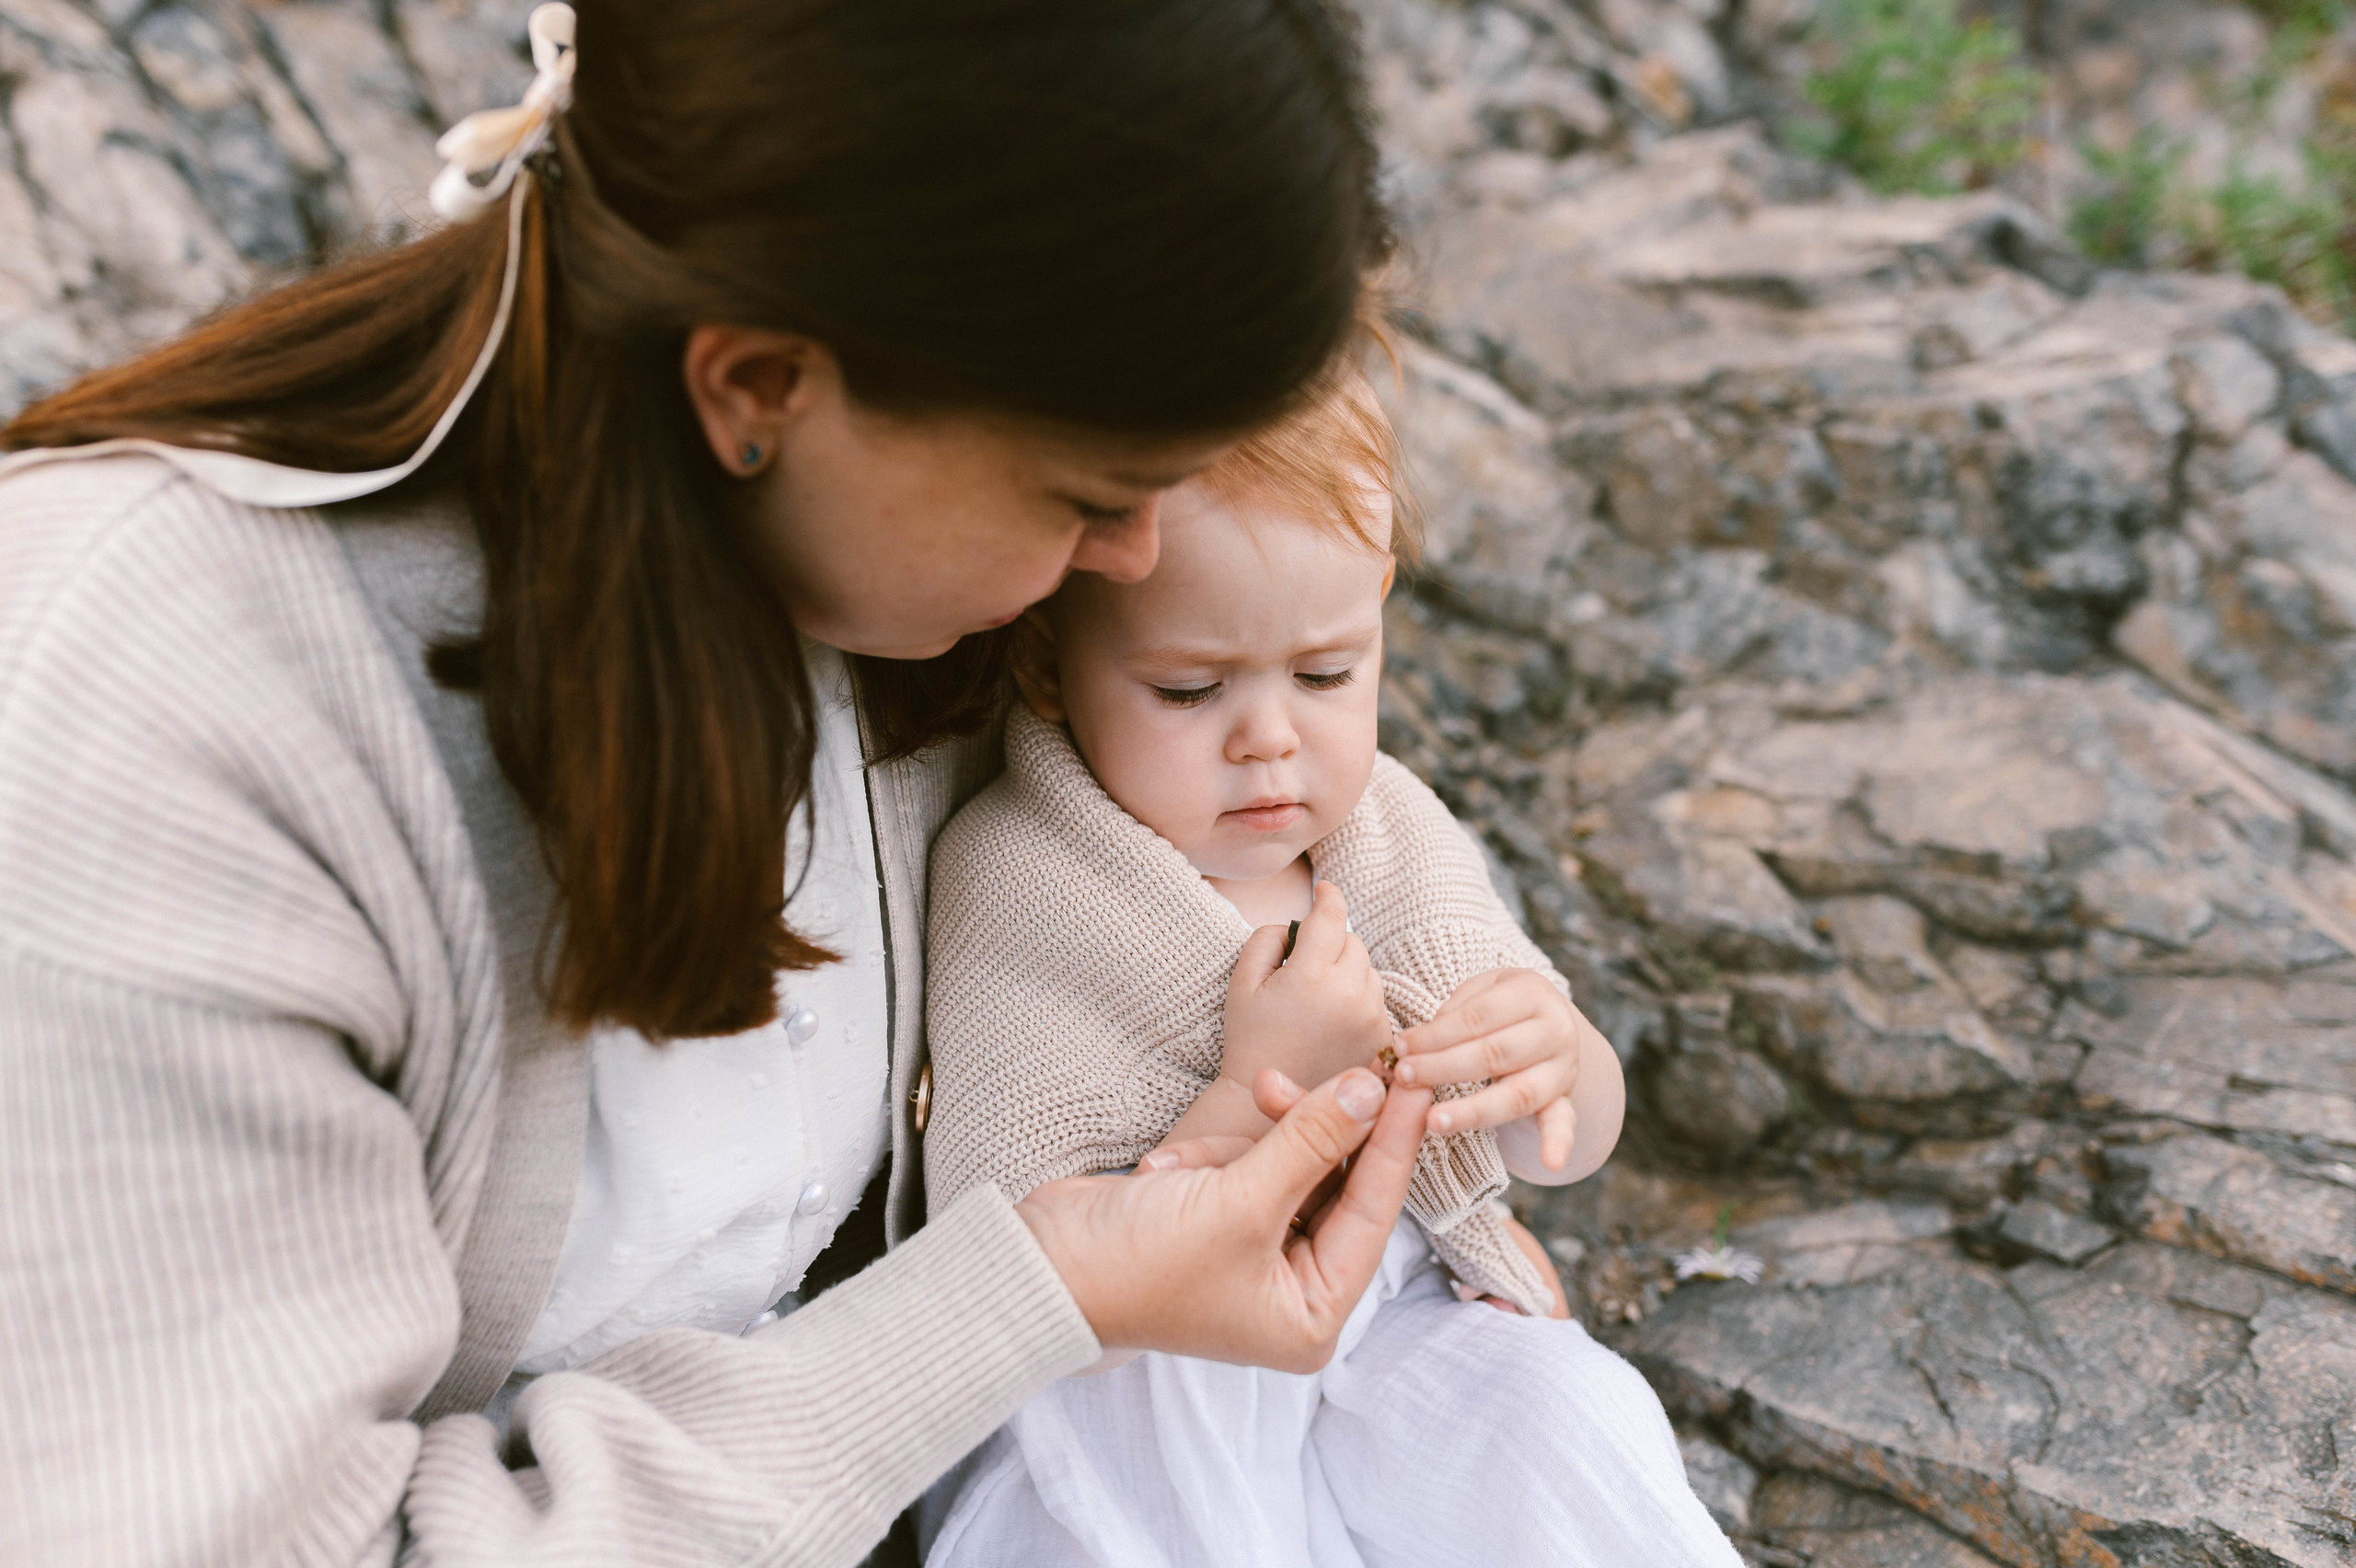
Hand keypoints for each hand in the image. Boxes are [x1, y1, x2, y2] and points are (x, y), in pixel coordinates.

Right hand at [1016, 1067, 1431, 1371]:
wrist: (1040, 1266)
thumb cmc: (1139, 1262)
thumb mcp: (1238, 1199)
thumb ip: (1311, 1141)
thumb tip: (1372, 1091)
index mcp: (1313, 1314)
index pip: (1374, 1212)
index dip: (1394, 1141)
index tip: (1414, 1079)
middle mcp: (1292, 1291)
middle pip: (1334, 1184)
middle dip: (1303, 1135)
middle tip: (1294, 1079)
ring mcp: (1255, 1256)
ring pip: (1287, 1165)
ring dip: (1240, 1148)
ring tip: (1189, 1161)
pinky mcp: (1219, 1220)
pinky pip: (1246, 1166)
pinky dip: (1211, 1158)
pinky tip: (1164, 1173)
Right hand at [1221, 882, 1394, 1094]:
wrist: (1263, 1107)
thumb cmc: (1249, 1039)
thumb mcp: (1243, 981)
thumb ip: (1268, 938)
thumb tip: (1297, 925)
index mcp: (1312, 975)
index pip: (1332, 916)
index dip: (1328, 895)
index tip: (1323, 888)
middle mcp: (1351, 994)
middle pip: (1354, 942)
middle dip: (1333, 941)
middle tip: (1306, 960)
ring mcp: (1372, 1019)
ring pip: (1369, 971)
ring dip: (1348, 971)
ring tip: (1318, 997)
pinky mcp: (1383, 1041)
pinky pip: (1377, 1002)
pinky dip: (1359, 1000)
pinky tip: (1333, 1020)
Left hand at [1394, 968, 1608, 1172]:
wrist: (1547, 1019)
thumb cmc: (1498, 1004)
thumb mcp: (1479, 990)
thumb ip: (1454, 1014)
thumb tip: (1414, 1046)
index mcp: (1532, 993)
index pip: (1477, 1017)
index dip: (1436, 1034)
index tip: (1401, 1048)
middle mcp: (1555, 1030)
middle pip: (1495, 1054)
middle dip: (1444, 1067)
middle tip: (1406, 1078)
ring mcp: (1563, 1068)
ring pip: (1518, 1093)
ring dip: (1474, 1111)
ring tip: (1434, 1122)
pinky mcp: (1564, 1099)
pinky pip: (1563, 1123)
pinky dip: (1558, 1143)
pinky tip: (1550, 1163)